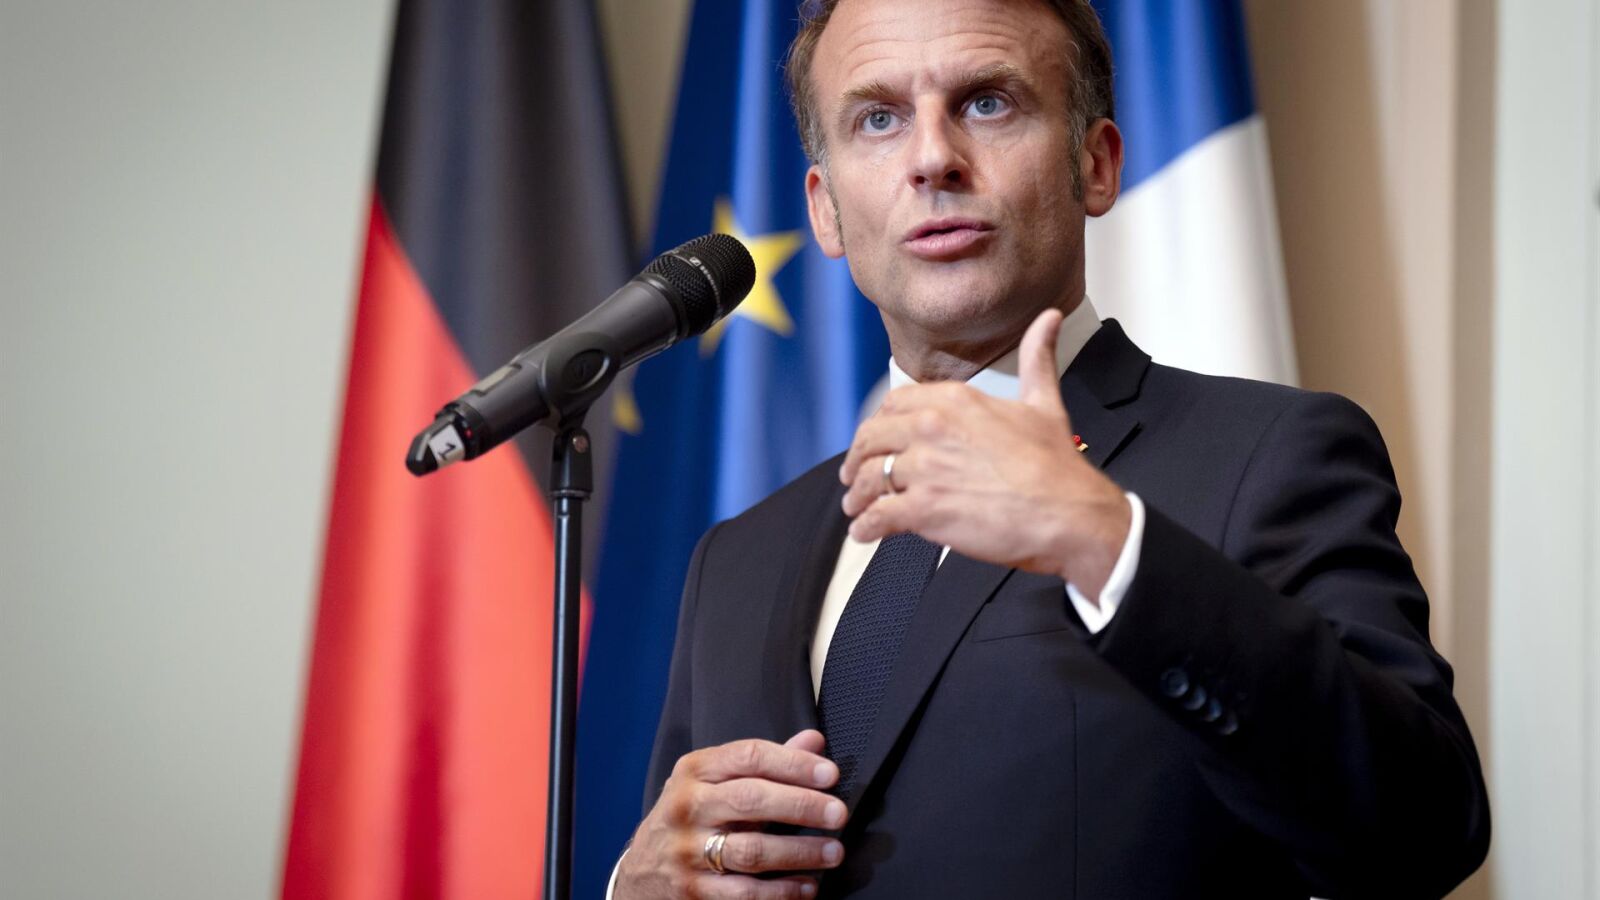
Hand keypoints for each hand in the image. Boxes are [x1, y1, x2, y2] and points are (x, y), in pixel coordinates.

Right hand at [615, 730, 847, 898]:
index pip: (749, 757)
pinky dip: (782, 891)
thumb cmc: (692, 816)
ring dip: (799, 852)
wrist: (642, 870)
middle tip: (838, 814)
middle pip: (751, 800)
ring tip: (833, 852)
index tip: (830, 774)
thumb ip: (766, 764)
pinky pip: (745, 893)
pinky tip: (807, 886)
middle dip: (802, 806)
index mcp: (696, 770)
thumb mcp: (716, 781)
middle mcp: (688, 806)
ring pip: (752, 850)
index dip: (793, 764)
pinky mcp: (693, 892)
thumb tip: (814, 741)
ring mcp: (687, 851)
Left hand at [839, 308, 1130, 598]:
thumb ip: (1037, 358)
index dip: (879, 424)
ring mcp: (925, 469)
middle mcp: (932, 428)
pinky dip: (865, 527)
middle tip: (853, 476)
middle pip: (871, 439)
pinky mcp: (923, 509)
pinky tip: (865, 533)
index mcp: (955, 400)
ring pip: (868, 478)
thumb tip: (1049, 318)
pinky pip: (877, 516)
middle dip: (857, 459)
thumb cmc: (1058, 466)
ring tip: (857, 509)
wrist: (1070, 514)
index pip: (894, 405)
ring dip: (857, 496)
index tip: (875, 439)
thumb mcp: (1044, 402)